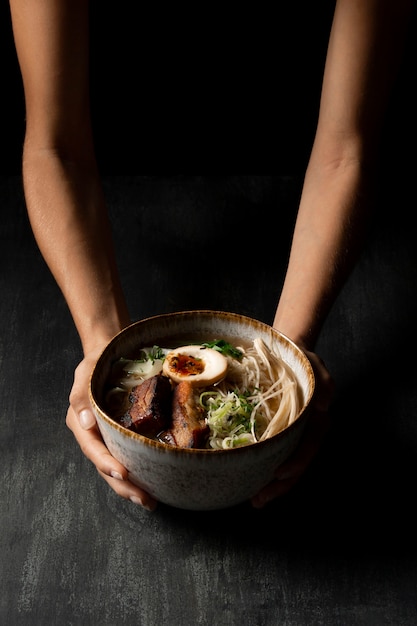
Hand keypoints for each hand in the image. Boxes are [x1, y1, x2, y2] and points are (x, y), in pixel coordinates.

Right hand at [66, 347, 157, 510]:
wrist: (109, 352)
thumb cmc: (97, 360)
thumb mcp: (85, 370)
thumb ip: (81, 393)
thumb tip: (85, 422)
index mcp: (80, 422)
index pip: (93, 448)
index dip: (106, 463)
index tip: (123, 474)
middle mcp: (94, 434)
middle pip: (106, 466)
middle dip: (123, 486)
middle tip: (144, 499)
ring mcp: (109, 437)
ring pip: (118, 467)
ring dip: (133, 486)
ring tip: (150, 501)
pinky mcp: (123, 435)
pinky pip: (131, 455)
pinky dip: (141, 471)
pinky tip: (156, 482)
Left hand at [251, 348, 333, 507]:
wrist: (287, 354)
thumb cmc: (301, 360)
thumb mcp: (314, 364)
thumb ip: (323, 382)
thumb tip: (324, 406)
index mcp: (316, 420)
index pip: (309, 447)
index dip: (295, 463)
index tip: (278, 474)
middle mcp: (306, 433)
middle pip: (296, 465)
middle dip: (280, 485)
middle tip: (259, 499)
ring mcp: (292, 436)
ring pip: (285, 465)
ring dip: (271, 485)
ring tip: (254, 500)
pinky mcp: (278, 434)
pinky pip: (273, 455)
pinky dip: (262, 469)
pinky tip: (248, 480)